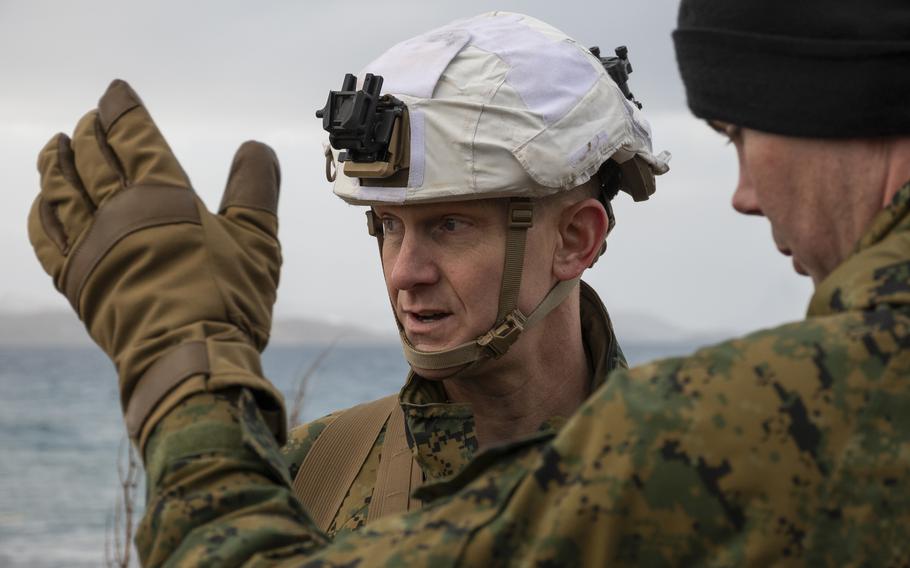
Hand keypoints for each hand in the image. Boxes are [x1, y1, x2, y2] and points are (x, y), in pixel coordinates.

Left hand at [28, 80, 285, 449]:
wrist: (189, 358)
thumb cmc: (228, 299)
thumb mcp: (258, 239)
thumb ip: (255, 187)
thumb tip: (255, 147)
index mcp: (161, 197)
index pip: (134, 137)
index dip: (123, 109)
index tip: (115, 92)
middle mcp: (116, 213)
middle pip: (91, 158)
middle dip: (89, 133)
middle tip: (89, 120)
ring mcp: (89, 247)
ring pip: (61, 191)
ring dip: (55, 163)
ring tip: (54, 145)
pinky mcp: (75, 281)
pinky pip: (44, 238)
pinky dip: (39, 213)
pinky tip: (41, 203)